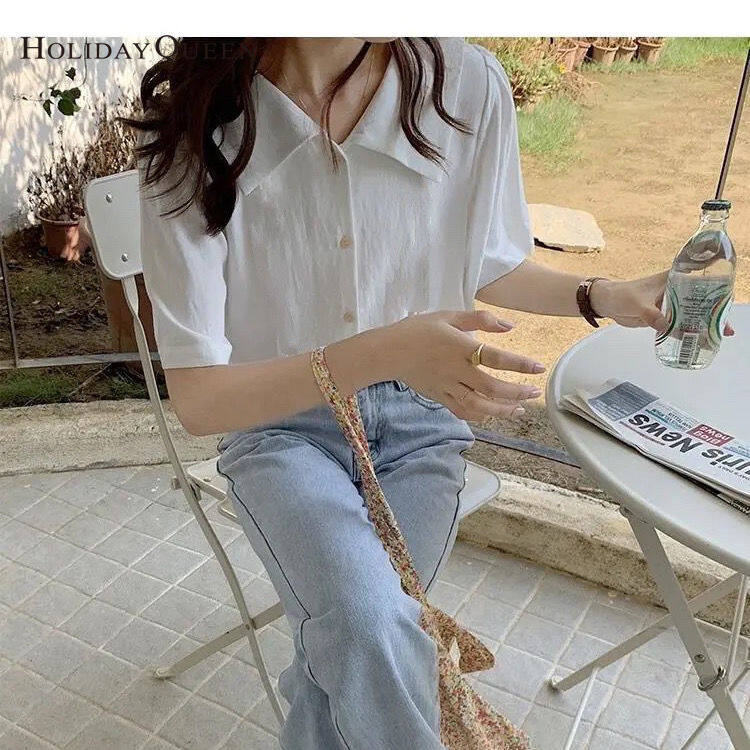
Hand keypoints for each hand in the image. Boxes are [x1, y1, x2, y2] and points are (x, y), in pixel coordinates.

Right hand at [385, 310, 544, 419]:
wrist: (388, 351)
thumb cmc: (419, 329)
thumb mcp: (449, 316)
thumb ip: (480, 319)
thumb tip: (509, 327)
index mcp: (460, 347)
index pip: (496, 357)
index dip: (520, 365)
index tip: (539, 368)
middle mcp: (456, 370)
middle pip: (491, 388)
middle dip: (516, 393)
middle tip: (533, 392)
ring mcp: (446, 386)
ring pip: (478, 405)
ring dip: (502, 410)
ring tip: (519, 410)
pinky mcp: (438, 397)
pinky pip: (461, 411)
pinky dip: (479, 415)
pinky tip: (492, 413)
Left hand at [590, 273, 734, 334]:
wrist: (607, 303)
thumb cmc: (622, 295)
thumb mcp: (639, 305)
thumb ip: (653, 316)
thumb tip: (668, 328)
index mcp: (673, 279)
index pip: (700, 281)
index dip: (716, 291)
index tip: (727, 303)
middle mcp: (676, 290)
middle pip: (700, 301)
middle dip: (714, 313)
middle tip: (725, 328)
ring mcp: (670, 304)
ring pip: (691, 314)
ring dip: (703, 324)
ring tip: (717, 337)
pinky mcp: (663, 316)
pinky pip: (679, 324)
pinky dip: (688, 331)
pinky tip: (698, 341)